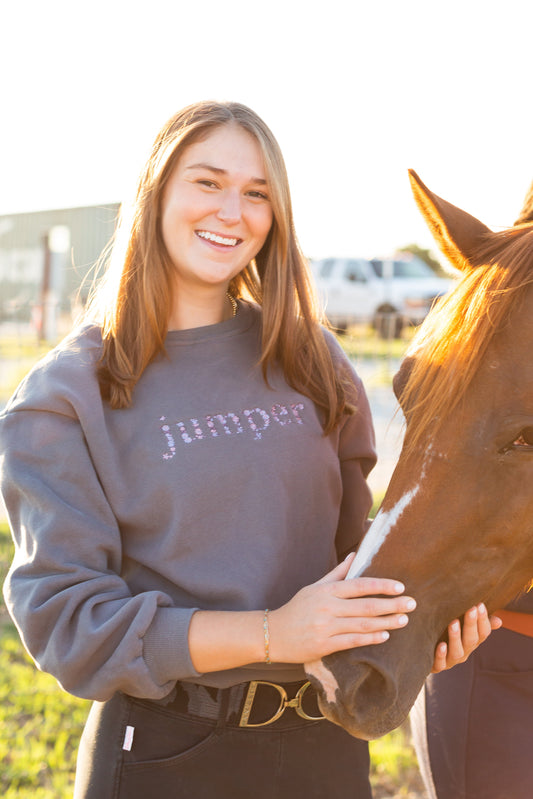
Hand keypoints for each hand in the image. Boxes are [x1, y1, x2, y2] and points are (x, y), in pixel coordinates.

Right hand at [270, 552, 416, 662]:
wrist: (273, 634)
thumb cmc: (297, 608)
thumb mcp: (315, 587)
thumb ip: (337, 573)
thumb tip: (355, 555)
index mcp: (326, 591)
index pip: (359, 585)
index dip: (382, 585)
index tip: (400, 586)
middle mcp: (327, 607)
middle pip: (366, 605)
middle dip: (392, 604)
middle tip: (412, 603)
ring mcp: (326, 627)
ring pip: (362, 624)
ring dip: (386, 622)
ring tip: (404, 620)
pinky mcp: (324, 645)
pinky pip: (352, 641)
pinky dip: (370, 638)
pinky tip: (385, 636)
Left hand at [431, 603, 502, 672]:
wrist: (424, 652)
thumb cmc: (446, 633)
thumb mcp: (462, 626)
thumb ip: (478, 622)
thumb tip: (499, 621)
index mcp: (472, 641)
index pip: (483, 632)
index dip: (483, 620)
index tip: (480, 604)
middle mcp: (464, 651)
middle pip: (472, 640)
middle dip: (471, 624)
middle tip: (471, 609)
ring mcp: (451, 660)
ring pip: (457, 652)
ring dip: (456, 637)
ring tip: (453, 623)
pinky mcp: (437, 666)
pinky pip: (441, 663)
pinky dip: (441, 655)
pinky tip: (441, 645)